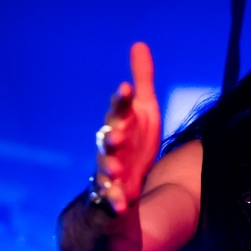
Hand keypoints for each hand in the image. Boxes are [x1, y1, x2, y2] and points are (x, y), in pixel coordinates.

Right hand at [96, 43, 161, 213]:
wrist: (122, 181)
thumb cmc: (133, 141)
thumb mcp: (144, 111)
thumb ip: (143, 81)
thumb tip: (139, 44)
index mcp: (120, 125)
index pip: (120, 110)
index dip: (122, 100)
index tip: (127, 88)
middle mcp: (111, 147)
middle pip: (108, 139)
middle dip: (111, 137)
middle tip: (117, 136)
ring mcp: (109, 171)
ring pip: (106, 168)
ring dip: (111, 168)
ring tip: (118, 170)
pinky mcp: (111, 195)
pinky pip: (110, 200)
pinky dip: (114, 203)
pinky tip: (122, 206)